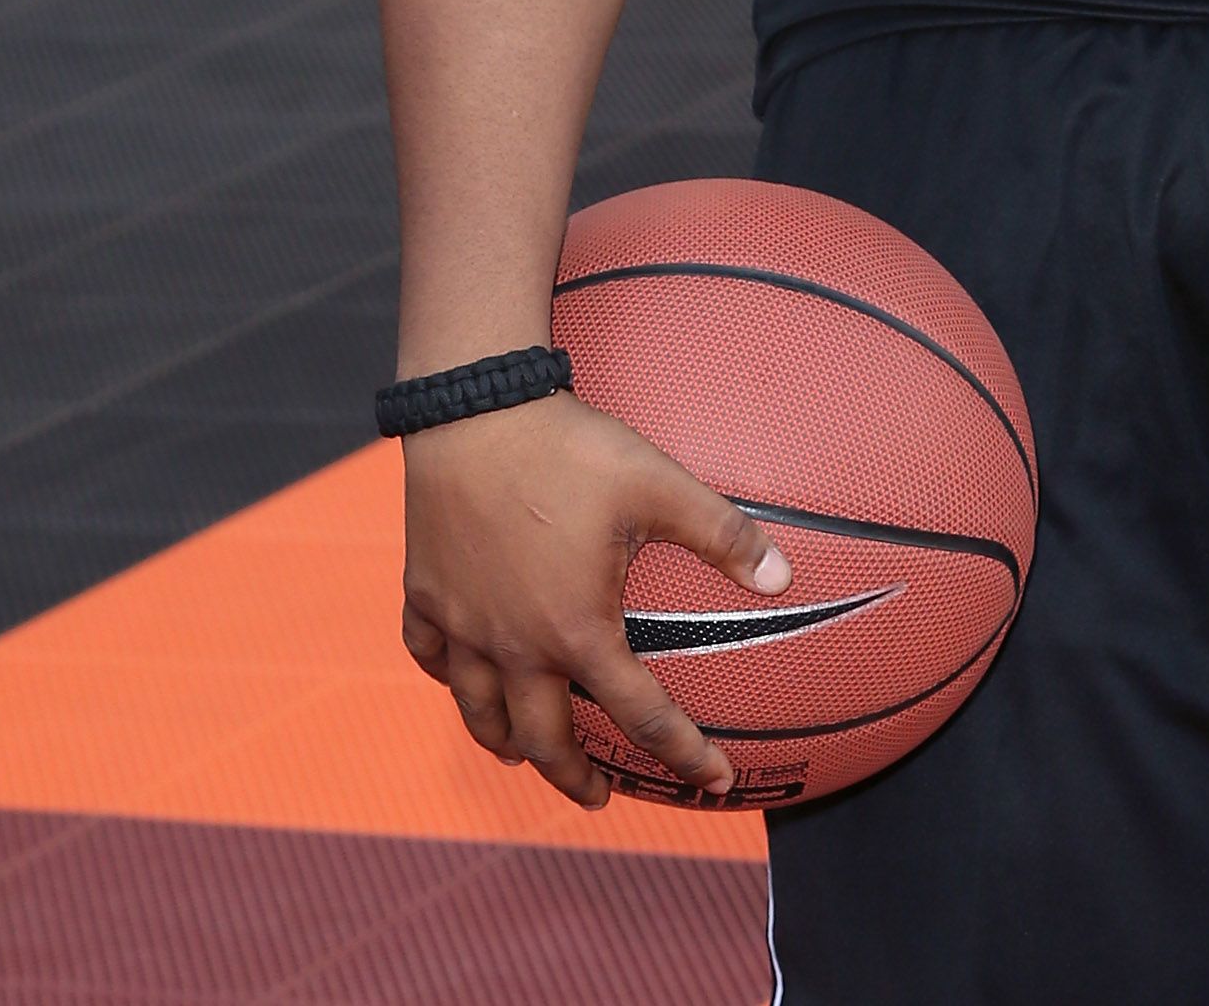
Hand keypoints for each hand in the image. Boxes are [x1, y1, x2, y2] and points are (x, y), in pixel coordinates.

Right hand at [400, 391, 792, 806]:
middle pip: (545, 740)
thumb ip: (722, 535)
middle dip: (575, 778)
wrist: (474, 412)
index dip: (686, 755)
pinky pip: (429, 656)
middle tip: (599, 795)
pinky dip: (447, 678)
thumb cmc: (570, 449)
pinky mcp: (424, 595)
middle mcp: (516, 646)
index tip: (716, 780)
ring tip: (523, 755)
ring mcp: (464, 626)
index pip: (641, 716)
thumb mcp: (659, 485)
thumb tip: (785, 577)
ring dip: (508, 743)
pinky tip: (461, 676)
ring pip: (480, 712)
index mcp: (578, 632)